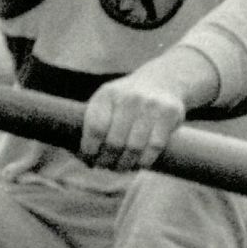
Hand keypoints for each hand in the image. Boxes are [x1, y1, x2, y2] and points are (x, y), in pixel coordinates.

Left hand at [72, 74, 190, 170]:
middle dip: (107, 161)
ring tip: (120, 168)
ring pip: (134, 148)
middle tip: (106, 167)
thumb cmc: (126, 100)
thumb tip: (77, 156)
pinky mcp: (169, 114)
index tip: (89, 160)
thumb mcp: (107, 101)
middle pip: (114, 142)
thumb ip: (93, 124)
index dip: (89, 150)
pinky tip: (138, 164)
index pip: (94, 128)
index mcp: (107, 95)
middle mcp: (128, 98)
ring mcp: (150, 105)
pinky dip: (144, 161)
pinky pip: (154, 148)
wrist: (162, 80)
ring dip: (125, 164)